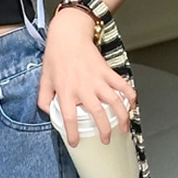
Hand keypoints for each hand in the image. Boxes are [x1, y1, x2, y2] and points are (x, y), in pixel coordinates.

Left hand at [36, 6, 136, 146]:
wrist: (69, 34)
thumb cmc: (56, 57)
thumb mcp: (44, 80)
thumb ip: (44, 100)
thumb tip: (50, 115)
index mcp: (66, 91)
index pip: (69, 118)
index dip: (73, 133)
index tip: (75, 143)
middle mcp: (83, 87)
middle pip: (97, 113)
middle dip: (104, 129)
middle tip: (106, 140)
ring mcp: (98, 79)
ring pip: (114, 100)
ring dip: (122, 116)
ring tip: (124, 128)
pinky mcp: (107, 71)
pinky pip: (122, 84)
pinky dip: (130, 95)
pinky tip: (133, 105)